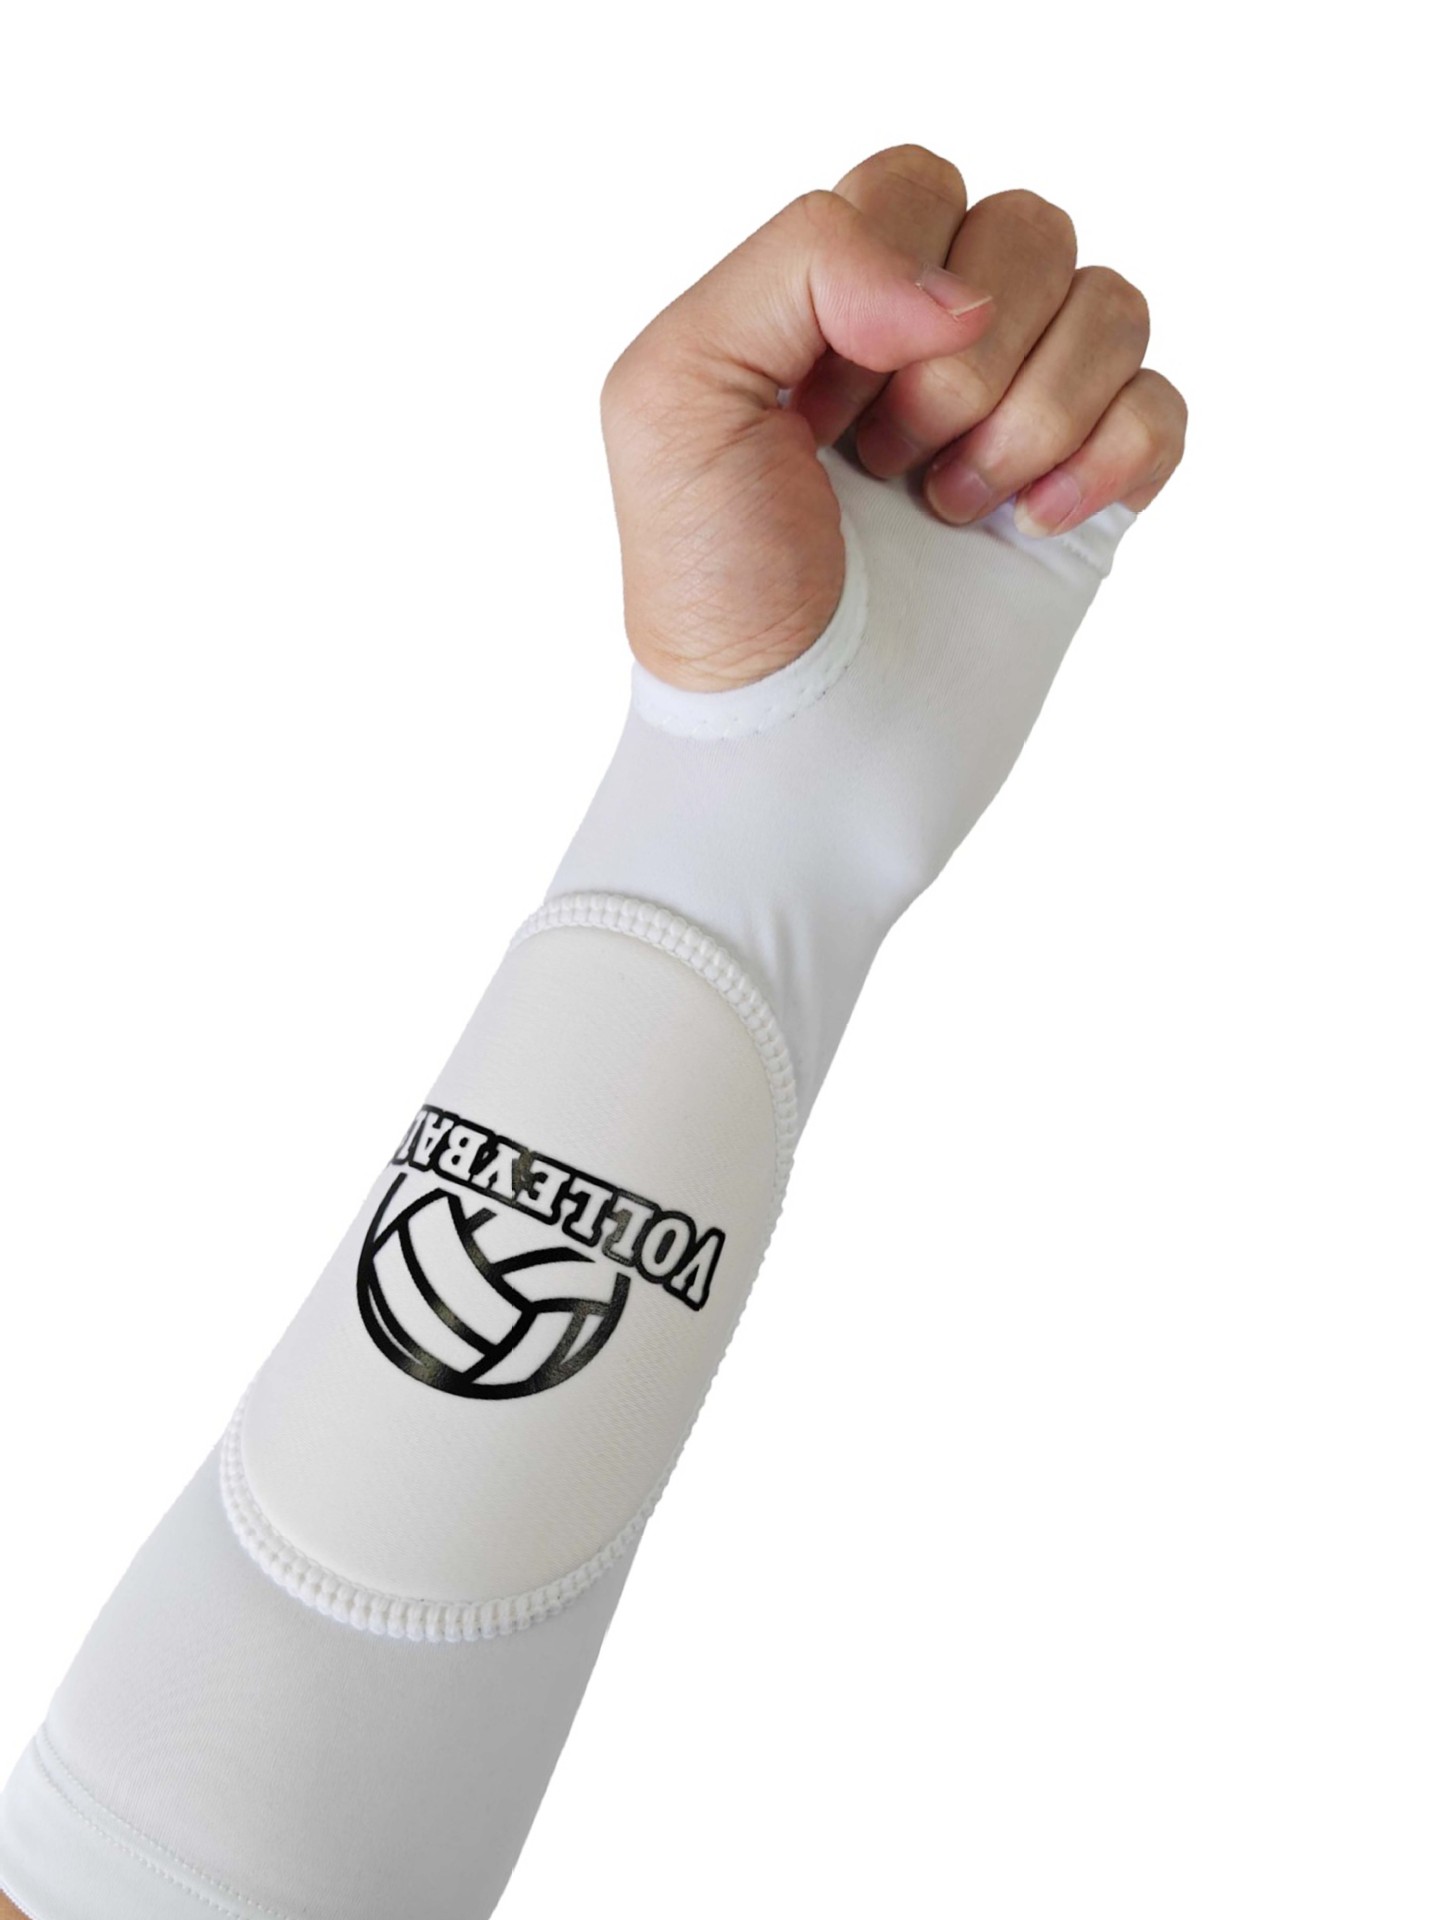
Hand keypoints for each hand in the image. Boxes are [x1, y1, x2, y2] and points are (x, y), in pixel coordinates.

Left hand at [601, 144, 1185, 690]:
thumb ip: (798, 263)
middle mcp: (935, 349)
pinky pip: (1163, 407)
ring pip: (1115, 307)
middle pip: (1033, 232)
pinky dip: (1113, 458)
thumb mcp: (675, 392)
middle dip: (965, 362)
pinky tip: (1031, 528)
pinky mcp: (1087, 499)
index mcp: (833, 305)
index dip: (889, 281)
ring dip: (1036, 414)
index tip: (822, 410)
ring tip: (953, 509)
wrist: (792, 743)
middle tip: (890, 465)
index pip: (919, 187)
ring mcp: (1020, 421)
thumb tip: (963, 293)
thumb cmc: (715, 585)